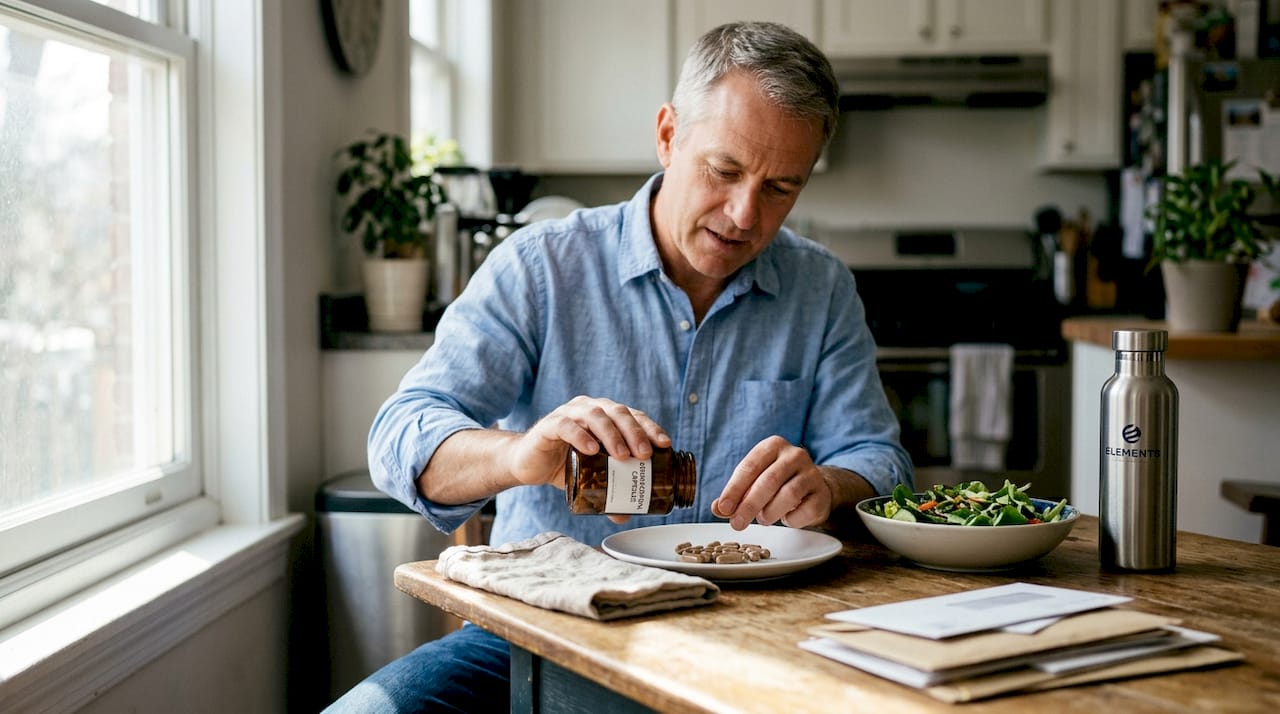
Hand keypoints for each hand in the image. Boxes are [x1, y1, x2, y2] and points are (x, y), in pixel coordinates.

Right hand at [507, 395, 671, 491]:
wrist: (527, 464)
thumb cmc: (565, 465)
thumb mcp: (590, 477)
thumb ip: (608, 491)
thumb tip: (625, 516)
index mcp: (605, 415)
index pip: (633, 416)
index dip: (650, 428)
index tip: (665, 445)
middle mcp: (589, 408)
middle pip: (618, 413)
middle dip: (634, 432)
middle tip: (644, 454)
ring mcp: (568, 414)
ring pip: (595, 415)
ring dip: (612, 434)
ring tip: (622, 455)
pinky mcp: (549, 426)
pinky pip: (566, 426)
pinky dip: (581, 436)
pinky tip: (592, 450)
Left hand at [712, 436, 833, 530]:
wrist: (813, 488)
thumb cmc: (776, 484)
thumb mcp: (753, 482)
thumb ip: (735, 495)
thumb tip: (717, 508)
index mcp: (773, 446)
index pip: (750, 466)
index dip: (735, 488)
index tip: (724, 507)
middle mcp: (794, 455)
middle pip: (769, 480)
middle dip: (750, 504)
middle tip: (737, 523)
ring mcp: (811, 473)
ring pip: (789, 495)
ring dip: (770, 512)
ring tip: (763, 519)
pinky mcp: (822, 494)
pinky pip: (805, 510)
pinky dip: (791, 520)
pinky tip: (786, 519)